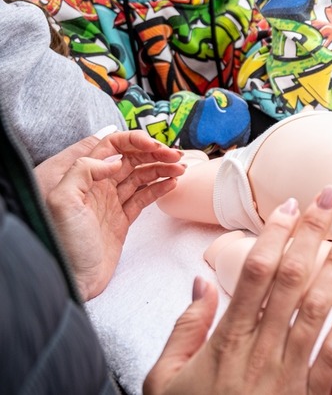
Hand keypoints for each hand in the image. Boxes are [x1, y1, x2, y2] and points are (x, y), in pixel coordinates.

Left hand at [45, 133, 184, 299]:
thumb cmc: (63, 244)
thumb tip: (114, 161)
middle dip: (155, 154)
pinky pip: (143, 197)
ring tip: (180, 169)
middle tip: (176, 156)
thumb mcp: (62, 201)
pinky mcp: (122, 219)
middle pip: (131, 159)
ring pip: (141, 176)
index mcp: (83, 177)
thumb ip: (83, 171)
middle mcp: (97, 186)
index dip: (134, 141)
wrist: (71, 280)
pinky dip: (159, 188)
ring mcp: (111, 202)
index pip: (111, 146)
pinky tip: (172, 184)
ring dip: (162, 169)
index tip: (155, 146)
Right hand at [145, 187, 331, 394]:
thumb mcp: (163, 380)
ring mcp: (288, 375)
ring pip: (318, 310)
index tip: (290, 205)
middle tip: (330, 196)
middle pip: (291, 281)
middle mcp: (259, 353)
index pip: (254, 276)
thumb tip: (202, 283)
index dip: (275, 236)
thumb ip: (184, 329)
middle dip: (312, 235)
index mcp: (224, 344)